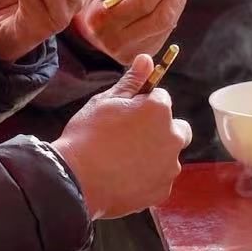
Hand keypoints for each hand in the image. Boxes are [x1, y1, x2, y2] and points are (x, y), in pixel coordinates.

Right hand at [52, 54, 190, 218]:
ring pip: (169, 155)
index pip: (161, 99)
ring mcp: (170, 167)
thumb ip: (131, 81)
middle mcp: (173, 138)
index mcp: (160, 111)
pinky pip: (160, 179)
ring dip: (155, 155)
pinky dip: (148, 178)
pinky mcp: (162, 191)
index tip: (126, 115)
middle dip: (161, 129)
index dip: (143, 105)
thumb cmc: (88, 135)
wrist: (74, 179)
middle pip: (177, 128)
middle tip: (131, 137)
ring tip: (124, 160)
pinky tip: (124, 177)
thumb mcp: (105, 101)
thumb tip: (146, 59)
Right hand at [72, 0, 194, 62]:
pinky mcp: (141, 54)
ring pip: (166, 26)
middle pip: (159, 17)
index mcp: (102, 19)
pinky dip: (173, 13)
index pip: (143, 1)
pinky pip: (164, 32)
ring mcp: (129, 52)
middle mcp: (115, 40)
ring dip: (179, 2)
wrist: (84, 22)